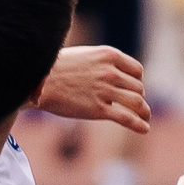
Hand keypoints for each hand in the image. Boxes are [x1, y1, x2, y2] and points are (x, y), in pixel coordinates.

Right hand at [33, 45, 150, 132]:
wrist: (38, 81)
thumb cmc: (55, 68)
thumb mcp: (84, 56)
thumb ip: (101, 64)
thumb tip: (113, 77)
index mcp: (108, 55)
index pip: (137, 71)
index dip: (137, 81)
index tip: (133, 89)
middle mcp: (110, 72)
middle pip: (138, 88)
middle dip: (138, 98)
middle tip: (134, 106)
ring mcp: (105, 90)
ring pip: (137, 102)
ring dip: (144, 112)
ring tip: (145, 118)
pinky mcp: (99, 109)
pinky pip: (127, 118)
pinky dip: (139, 124)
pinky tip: (144, 129)